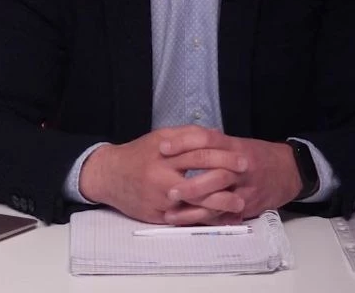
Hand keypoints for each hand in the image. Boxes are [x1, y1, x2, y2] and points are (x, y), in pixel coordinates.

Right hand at [79, 126, 247, 223]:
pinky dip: (204, 218)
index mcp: (163, 154)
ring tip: (239, 203)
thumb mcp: (160, 136)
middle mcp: (160, 177)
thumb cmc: (138, 154)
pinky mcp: (157, 217)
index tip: (242, 158)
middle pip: (200, 180)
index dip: (223, 155)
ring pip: (194, 205)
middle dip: (226, 180)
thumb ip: (187, 135)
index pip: (198, 153)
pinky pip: (185, 220)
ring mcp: (159, 200)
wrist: (108, 176)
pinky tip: (219, 217)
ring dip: (220, 205)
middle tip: (246, 180)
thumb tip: (217, 134)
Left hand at [160, 128, 302, 224]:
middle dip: (191, 184)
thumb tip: (180, 139)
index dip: (184, 142)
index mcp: (235, 146)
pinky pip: (225, 214)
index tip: (162, 147)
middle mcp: (242, 166)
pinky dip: (205, 219)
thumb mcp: (237, 144)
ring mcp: (247, 188)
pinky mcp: (249, 205)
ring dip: (195, 207)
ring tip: (171, 212)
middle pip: (216, 173)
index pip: (207, 140)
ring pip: (220, 199)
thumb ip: (212, 143)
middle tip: (167, 190)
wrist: (289, 171)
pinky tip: (188, 222)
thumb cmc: (257, 156)